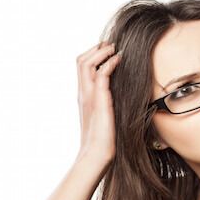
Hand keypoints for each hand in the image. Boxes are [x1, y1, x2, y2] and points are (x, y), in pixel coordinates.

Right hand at [75, 41, 121, 163]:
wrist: (97, 154)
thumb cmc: (103, 140)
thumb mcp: (104, 117)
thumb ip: (106, 104)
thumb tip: (116, 98)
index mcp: (83, 96)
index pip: (81, 67)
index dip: (92, 55)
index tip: (106, 50)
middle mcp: (83, 93)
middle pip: (81, 61)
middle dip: (96, 48)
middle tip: (110, 44)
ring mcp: (89, 96)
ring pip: (87, 64)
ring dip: (102, 52)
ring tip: (114, 48)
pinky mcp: (99, 101)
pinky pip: (101, 75)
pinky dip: (110, 63)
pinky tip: (119, 59)